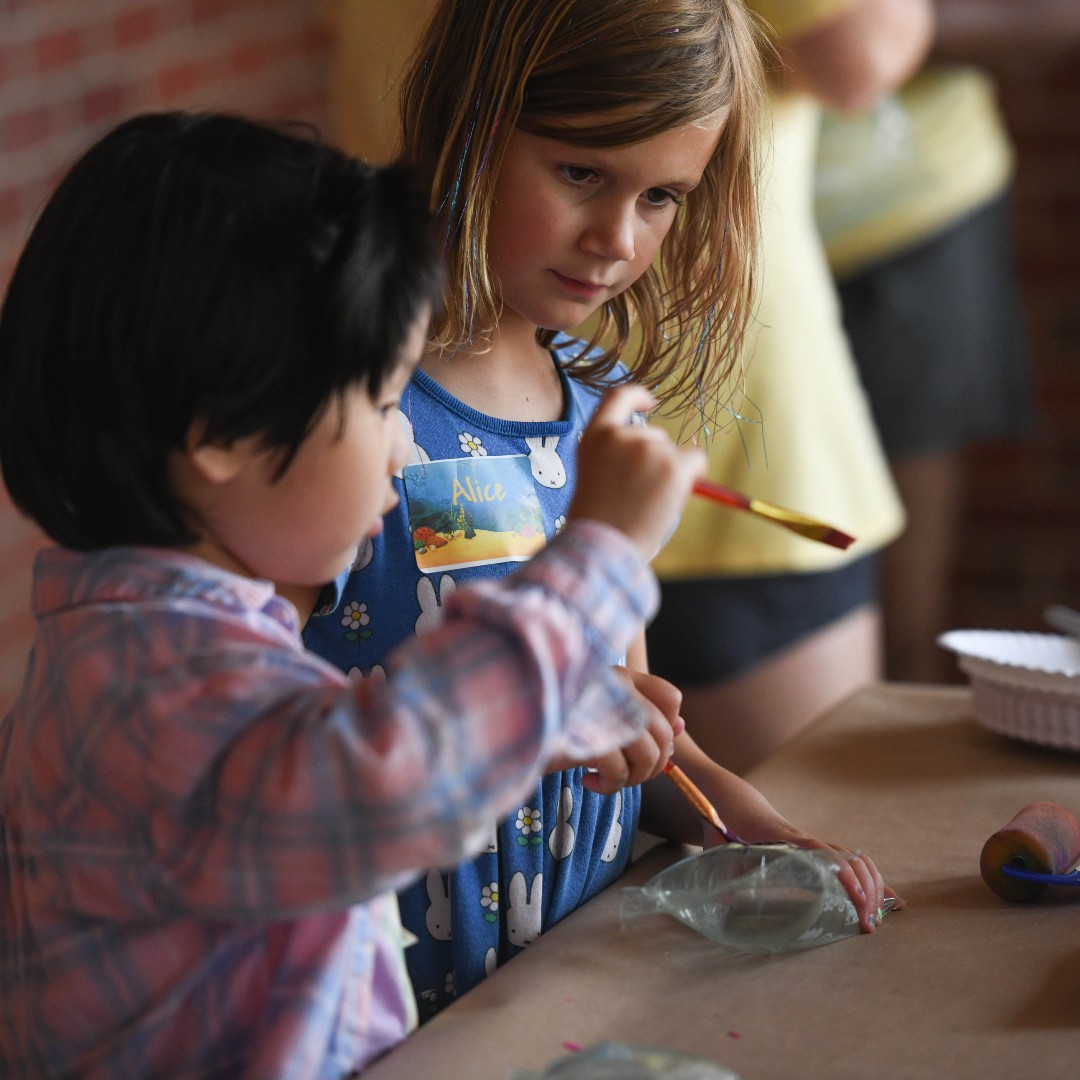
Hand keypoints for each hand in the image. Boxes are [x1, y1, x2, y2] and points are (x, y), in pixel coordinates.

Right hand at [546, 667, 684, 794]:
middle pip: (663, 732)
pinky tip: (587, 781)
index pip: (670, 697)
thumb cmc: (548, 720)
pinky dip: (609, 786)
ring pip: (649, 754)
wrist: (502, 724)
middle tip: (623, 773)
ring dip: (632, 778)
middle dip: (651, 764)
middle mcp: (612, 684)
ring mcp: (600, 707)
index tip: (642, 744)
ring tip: (605, 779)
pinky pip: (620, 772)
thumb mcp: (598, 714)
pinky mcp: (585, 734)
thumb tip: (680, 727)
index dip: (666, 728)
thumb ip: (638, 715)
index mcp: (616, 673)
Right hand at [570, 385, 704, 560]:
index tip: (650, 403)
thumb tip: (660, 456)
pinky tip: (672, 496)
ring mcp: (649, 447)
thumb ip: (617, 458)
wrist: (603, 546)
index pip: (617, 398)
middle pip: (654, 436)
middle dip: (655, 461)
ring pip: (674, 454)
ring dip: (668, 474)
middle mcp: (622, 435)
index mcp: (594, 437)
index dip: (637, 397)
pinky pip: (695, 460)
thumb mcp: (595, 477)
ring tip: (647, 504)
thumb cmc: (598, 523)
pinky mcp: (673, 464)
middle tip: (640, 496)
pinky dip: (692, 474)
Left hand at [665, 744, 902, 933]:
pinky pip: (852, 862)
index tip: (856, 899)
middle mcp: (805, 840)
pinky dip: (872, 880)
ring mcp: (814, 844)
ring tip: (878, 919)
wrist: (733, 801)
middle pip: (848, 858)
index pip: (822, 853)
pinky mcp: (818, 851)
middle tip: (867, 926)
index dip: (842, 874)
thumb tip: (721, 902)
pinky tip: (888, 902)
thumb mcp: (717, 848)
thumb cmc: (723, 825)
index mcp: (783, 838)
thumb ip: (720, 872)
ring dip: (872, 887)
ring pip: (855, 860)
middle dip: (864, 891)